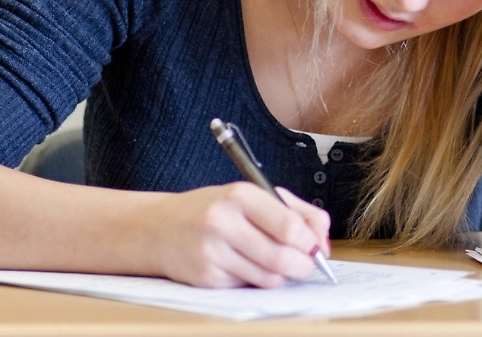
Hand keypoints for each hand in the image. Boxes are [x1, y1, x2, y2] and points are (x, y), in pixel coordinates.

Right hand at [144, 183, 330, 287]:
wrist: (158, 228)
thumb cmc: (215, 210)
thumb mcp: (255, 197)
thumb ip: (297, 212)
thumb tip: (323, 242)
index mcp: (240, 195)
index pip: (289, 227)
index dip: (310, 243)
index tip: (315, 247)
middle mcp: (222, 222)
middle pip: (282, 258)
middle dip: (304, 266)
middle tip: (306, 265)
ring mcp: (211, 252)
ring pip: (268, 278)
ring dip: (283, 276)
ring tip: (278, 264)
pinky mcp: (205, 278)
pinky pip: (248, 287)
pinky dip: (257, 281)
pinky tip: (248, 267)